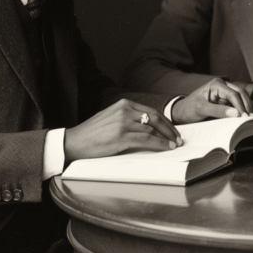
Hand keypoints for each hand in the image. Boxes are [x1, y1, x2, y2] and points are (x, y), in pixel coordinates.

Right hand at [65, 98, 181, 161]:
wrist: (74, 142)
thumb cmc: (92, 133)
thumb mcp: (111, 118)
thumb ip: (128, 118)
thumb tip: (149, 127)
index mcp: (123, 104)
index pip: (151, 111)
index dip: (165, 121)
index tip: (173, 130)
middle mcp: (124, 110)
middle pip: (155, 118)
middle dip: (169, 129)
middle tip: (178, 138)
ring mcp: (122, 123)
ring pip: (152, 129)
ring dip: (166, 138)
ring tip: (174, 145)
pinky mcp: (121, 136)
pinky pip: (146, 140)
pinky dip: (159, 144)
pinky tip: (165, 148)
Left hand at [170, 78, 252, 123]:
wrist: (182, 113)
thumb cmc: (189, 109)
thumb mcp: (200, 109)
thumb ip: (217, 110)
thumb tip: (236, 113)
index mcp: (216, 84)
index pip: (233, 94)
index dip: (240, 106)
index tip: (244, 117)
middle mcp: (223, 87)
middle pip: (240, 95)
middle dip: (247, 106)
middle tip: (251, 119)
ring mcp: (225, 94)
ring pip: (242, 99)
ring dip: (248, 108)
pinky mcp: (226, 102)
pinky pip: (239, 105)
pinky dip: (246, 109)